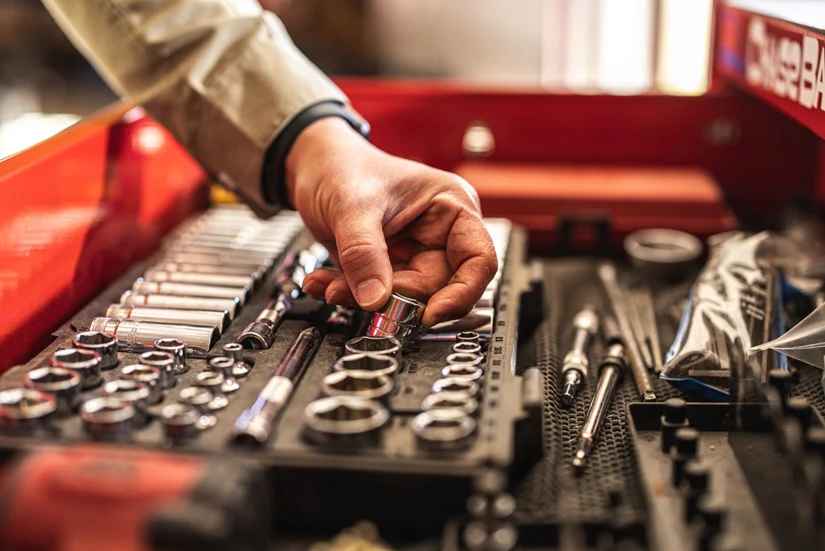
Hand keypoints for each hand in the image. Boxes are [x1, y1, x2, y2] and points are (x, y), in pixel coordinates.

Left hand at [286, 117, 497, 327]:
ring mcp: (413, 252)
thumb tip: (375, 299)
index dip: (462, 293)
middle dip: (396, 298)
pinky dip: (348, 293)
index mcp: (451, 208)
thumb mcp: (351, 205)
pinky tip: (324, 282)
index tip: (430, 314)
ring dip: (363, 298)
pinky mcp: (387, 267)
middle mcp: (439, 234)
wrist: (311, 165)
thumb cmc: (342, 166)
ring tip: (329, 285)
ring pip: (403, 297)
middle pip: (437, 287)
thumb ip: (363, 253)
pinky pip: (376, 294)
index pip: (478, 260)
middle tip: (362, 296)